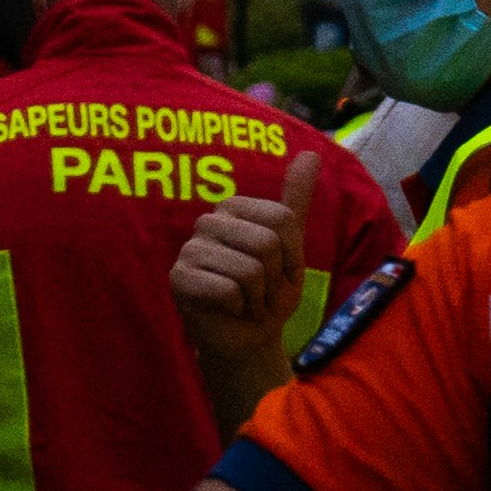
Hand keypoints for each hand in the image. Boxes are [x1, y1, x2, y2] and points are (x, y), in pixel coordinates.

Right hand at [172, 150, 328, 378]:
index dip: (292, 255)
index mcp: (234, 208)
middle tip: (262, 292)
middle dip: (275, 279)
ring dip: (259, 298)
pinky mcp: (179, 279)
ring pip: (249, 269)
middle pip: (267, 243)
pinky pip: (228, 290)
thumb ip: (295, 200)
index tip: (281, 271)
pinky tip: (229, 311)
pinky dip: (239, 308)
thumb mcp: (291, 247)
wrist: (248, 337)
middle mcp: (209, 221)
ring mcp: (190, 249)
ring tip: (247, 303)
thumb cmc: (269, 292)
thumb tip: (310, 153)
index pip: (282, 219)